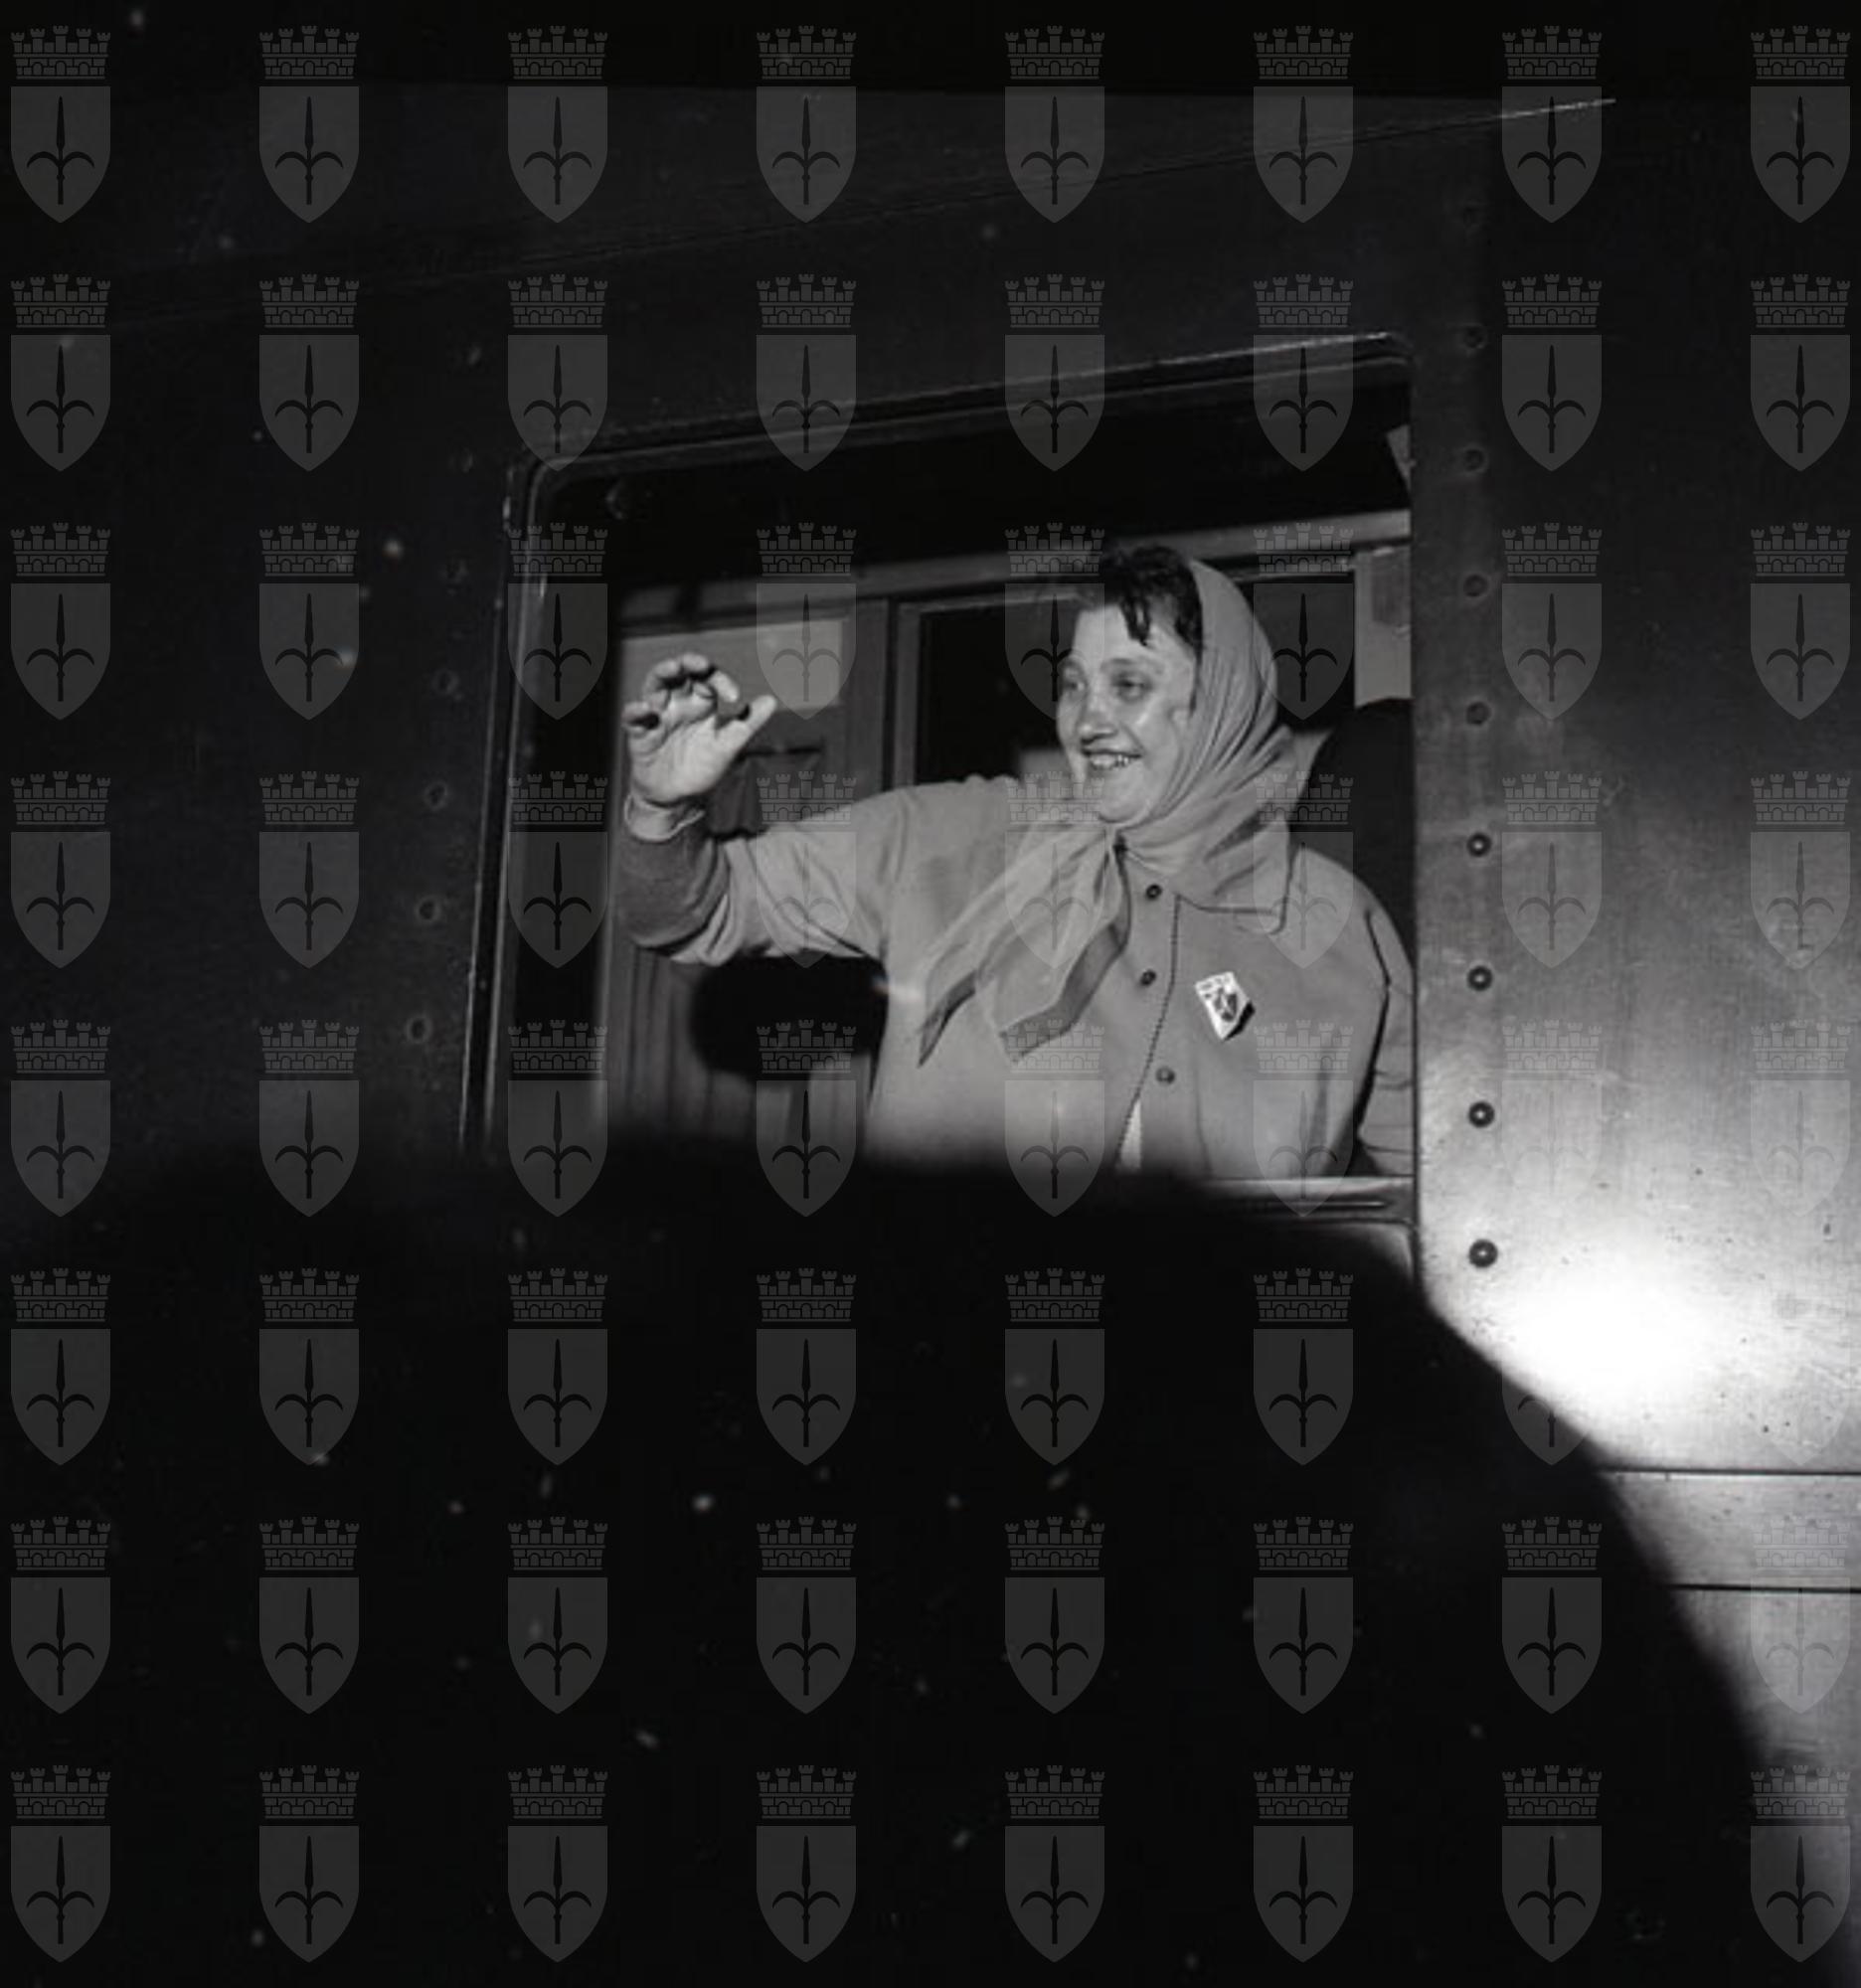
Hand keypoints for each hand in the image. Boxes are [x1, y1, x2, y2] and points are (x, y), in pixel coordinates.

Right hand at [619, 653, 777, 807]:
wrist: (679, 799)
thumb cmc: (702, 768)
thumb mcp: (728, 746)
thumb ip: (747, 724)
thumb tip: (771, 700)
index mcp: (700, 704)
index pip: (708, 680)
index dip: (719, 680)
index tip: (733, 696)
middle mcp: (678, 704)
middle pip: (679, 674)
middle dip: (688, 663)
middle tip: (700, 663)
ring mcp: (657, 717)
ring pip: (655, 686)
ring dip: (663, 675)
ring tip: (673, 668)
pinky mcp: (639, 734)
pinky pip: (633, 718)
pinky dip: (636, 710)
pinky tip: (644, 709)